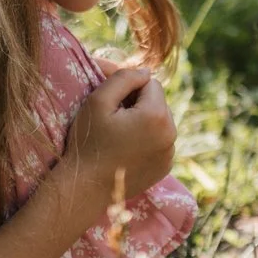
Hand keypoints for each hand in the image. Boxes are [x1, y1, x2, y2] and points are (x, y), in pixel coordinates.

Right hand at [60, 64, 175, 204]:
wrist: (86, 186)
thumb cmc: (88, 141)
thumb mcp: (98, 100)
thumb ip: (123, 78)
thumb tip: (144, 71)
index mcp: (157, 116)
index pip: (150, 82)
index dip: (129, 87)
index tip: (111, 100)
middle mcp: (171, 134)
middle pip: (158, 102)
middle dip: (139, 103)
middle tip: (113, 116)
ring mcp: (170, 153)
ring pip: (160, 122)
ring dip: (144, 120)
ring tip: (119, 132)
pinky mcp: (165, 167)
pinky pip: (160, 142)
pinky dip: (147, 140)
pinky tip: (126, 148)